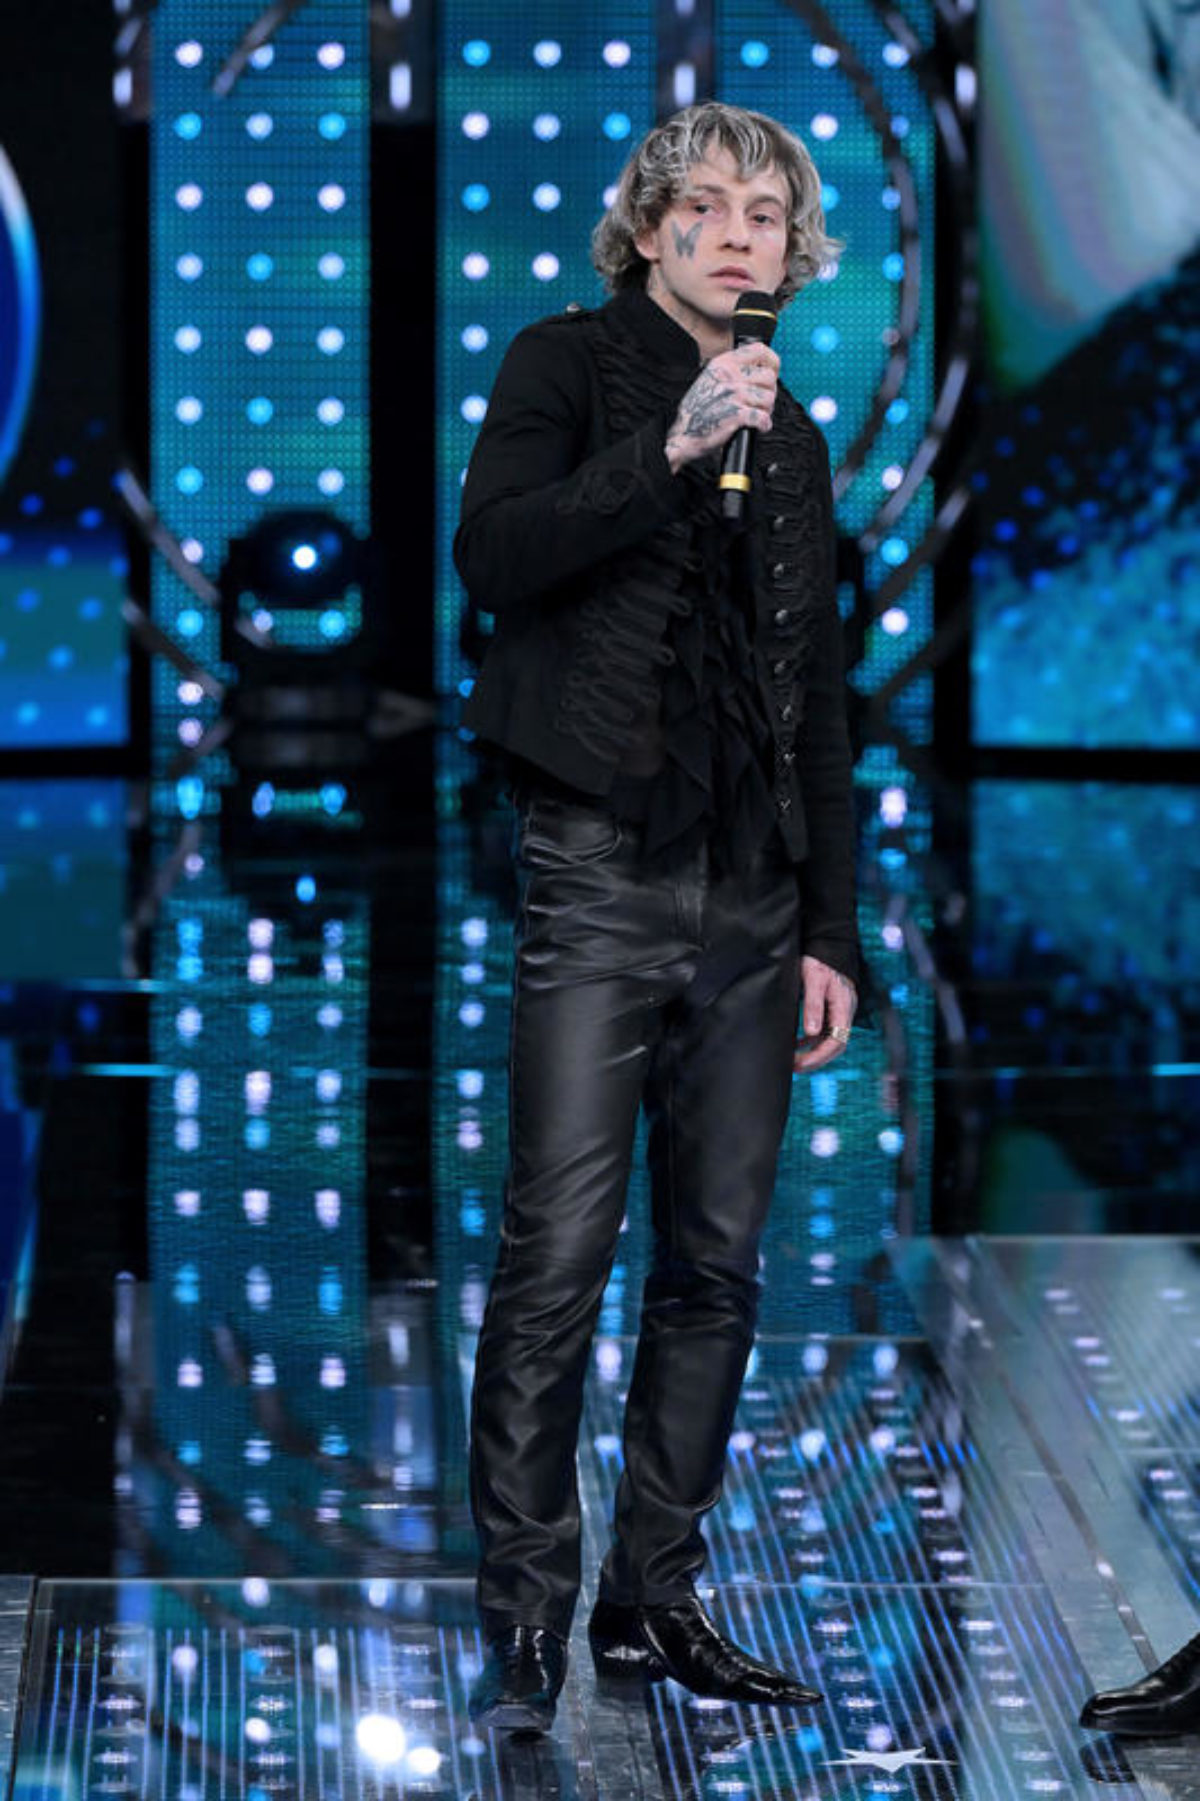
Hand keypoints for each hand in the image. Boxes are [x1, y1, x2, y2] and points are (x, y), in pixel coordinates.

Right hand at [664, 343, 779, 473]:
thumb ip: (732, 370)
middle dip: (769, 393)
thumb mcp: (710, 378)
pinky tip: (757, 427)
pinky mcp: (737, 414)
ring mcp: (734, 394)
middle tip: (760, 404)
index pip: (759, 350)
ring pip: (769, 398)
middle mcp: (729, 375)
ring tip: (756, 416)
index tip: (772, 373)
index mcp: (723, 363)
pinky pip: (763, 417)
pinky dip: (764, 425)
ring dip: (767, 411)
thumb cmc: (697, 411)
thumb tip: (757, 369)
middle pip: (769, 377)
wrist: (683, 435)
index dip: (771, 363)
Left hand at [793, 955, 856, 1073]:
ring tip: (794, 1060)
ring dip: (813, 1053)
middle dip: (816, 1060)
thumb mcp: (813, 980)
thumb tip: (811, 1033)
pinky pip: (824, 1032)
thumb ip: (813, 1006)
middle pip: (835, 1046)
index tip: (800, 1064)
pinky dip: (811, 1041)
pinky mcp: (831, 1009)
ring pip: (830, 1040)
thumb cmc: (819, 961)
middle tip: (794, 1067)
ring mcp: (839, 1012)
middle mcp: (845, 1012)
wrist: (826, 945)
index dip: (819, 1056)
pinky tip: (797, 1045)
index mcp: (844, 1007)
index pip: (837, 1041)